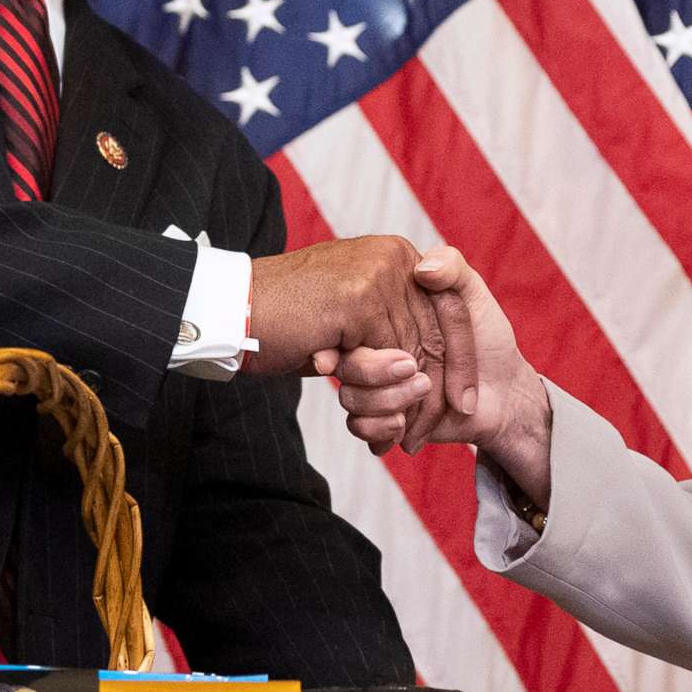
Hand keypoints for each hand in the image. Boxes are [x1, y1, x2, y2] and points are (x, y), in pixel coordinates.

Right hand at [244, 237, 475, 441]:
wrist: (229, 312)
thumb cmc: (285, 321)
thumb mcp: (347, 318)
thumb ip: (385, 327)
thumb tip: (421, 363)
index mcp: (395, 255)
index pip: (448, 309)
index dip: (460, 358)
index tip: (461, 401)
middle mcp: (393, 256)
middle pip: (441, 331)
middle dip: (439, 388)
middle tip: (429, 432)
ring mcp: (376, 273)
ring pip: (413, 351)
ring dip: (407, 401)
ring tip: (401, 436)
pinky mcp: (357, 298)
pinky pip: (386, 358)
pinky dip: (382, 396)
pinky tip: (379, 425)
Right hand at [330, 249, 550, 491]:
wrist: (505, 391)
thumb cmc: (489, 337)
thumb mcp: (472, 292)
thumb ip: (451, 266)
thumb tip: (423, 269)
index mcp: (385, 314)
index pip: (365, 326)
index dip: (369, 343)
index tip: (369, 356)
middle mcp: (374, 344)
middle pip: (352, 362)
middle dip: (382, 377)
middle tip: (422, 382)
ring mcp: (375, 380)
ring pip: (351, 396)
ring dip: (388, 403)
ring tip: (422, 398)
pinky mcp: (380, 413)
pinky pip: (359, 425)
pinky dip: (381, 429)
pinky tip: (404, 431)